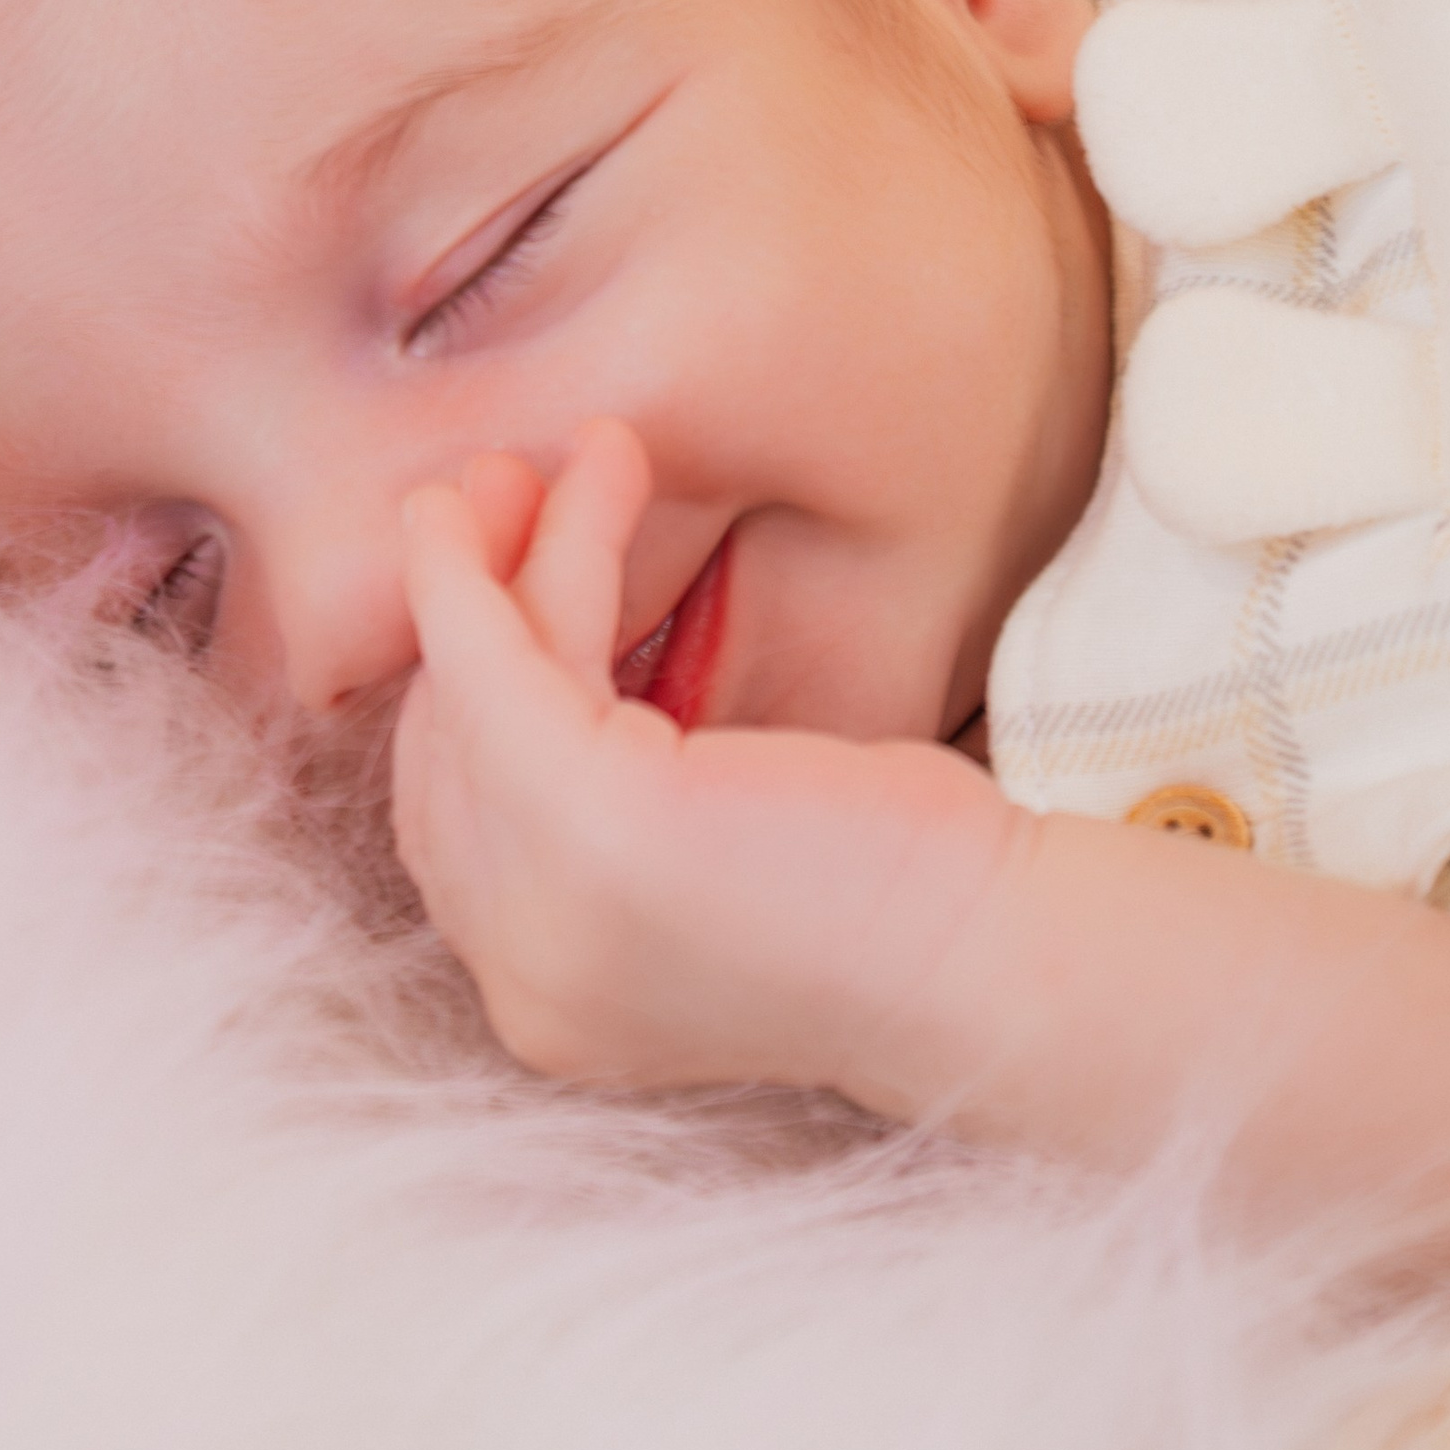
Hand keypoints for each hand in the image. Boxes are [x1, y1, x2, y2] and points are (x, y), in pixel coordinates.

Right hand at [394, 421, 1018, 1103]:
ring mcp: (545, 912)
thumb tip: (549, 673)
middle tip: (502, 486)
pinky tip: (572, 482)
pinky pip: (513, 660)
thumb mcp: (718, 855)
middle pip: (445, 749)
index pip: (454, 821)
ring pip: (481, 687)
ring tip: (591, 449)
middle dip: (462, 606)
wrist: (1004, 957)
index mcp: (548, 999)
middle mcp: (521, 980)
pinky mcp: (592, 827)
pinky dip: (532, 554)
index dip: (462, 691)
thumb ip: (617, 810)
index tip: (499, 585)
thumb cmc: (898, 891)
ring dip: (514, 549)